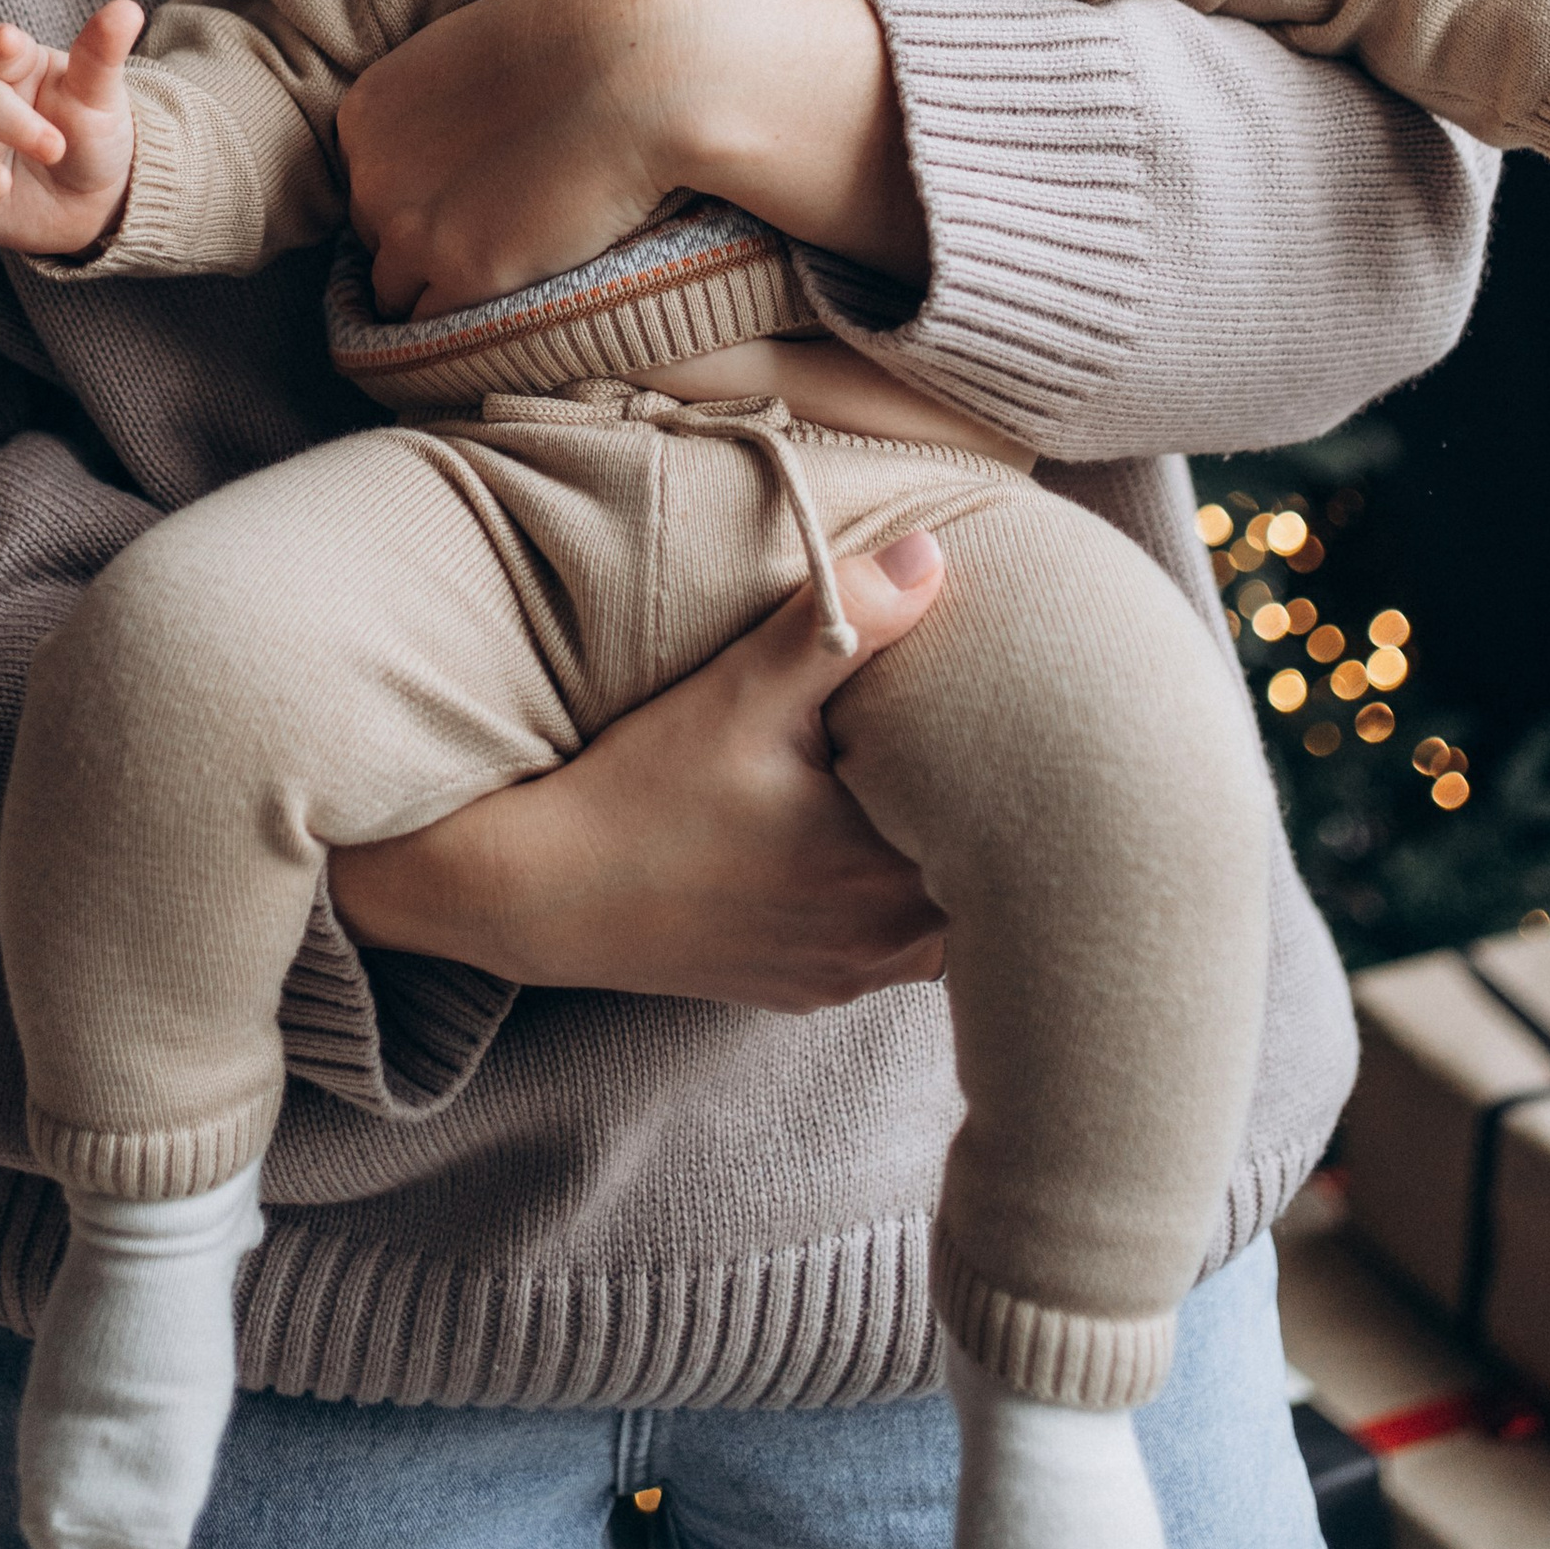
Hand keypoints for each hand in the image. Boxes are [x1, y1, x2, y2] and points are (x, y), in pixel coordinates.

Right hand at [0, 2, 143, 256]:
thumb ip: (103, 56)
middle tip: (55, 149)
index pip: (1, 52)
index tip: (6, 44)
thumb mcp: (101, 98)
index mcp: (16, 69)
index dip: (1, 48)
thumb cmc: (93, 134)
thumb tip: (127, 9)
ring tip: (1, 186)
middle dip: (7, 123)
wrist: (94, 199)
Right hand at [329, 532, 949, 1004]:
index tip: (999, 721)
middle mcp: (874, 947)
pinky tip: (856, 846)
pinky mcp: (802, 990)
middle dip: (984, 820)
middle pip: (982, 887)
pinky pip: (884, 952)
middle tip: (981, 744)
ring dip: (938, 865)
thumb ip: (844, 622)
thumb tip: (934, 558)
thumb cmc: (639, 790)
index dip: (1013, 777)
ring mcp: (839, 978)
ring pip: (940, 928)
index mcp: (879, 876)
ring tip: (926, 792)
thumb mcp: (740, 692)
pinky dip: (889, 902)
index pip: (1002, 835)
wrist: (537, 892)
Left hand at [339, 0, 927, 322]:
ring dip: (445, 291)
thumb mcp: (476, 55)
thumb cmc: (584, 44)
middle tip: (499, 233)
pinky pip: (441, 329)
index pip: (371, 183)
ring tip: (508, 276)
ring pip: (402, 292)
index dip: (424, 196)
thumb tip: (449, 153)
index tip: (471, 199)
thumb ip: (440, 107)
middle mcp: (373, 175)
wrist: (648, 67)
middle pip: (380, 238)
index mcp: (369, 113)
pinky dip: (472, 325)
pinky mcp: (466, 276)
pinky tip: (516, 303)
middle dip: (428, 243)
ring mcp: (413, 230)